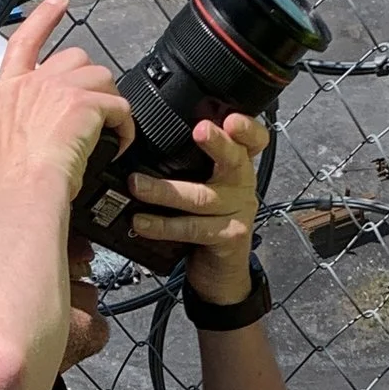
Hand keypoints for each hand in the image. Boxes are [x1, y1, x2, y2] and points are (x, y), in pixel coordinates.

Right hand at [0, 0, 133, 210]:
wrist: (20, 194)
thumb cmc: (4, 185)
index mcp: (6, 94)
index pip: (24, 41)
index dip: (44, 17)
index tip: (59, 0)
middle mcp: (32, 84)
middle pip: (75, 58)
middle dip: (89, 81)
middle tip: (95, 111)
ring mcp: (58, 90)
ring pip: (101, 77)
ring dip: (110, 102)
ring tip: (110, 130)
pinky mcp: (85, 104)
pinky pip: (119, 107)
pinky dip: (126, 126)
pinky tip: (121, 144)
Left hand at [126, 114, 264, 303]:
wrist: (219, 271)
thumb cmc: (205, 221)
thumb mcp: (201, 186)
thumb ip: (185, 162)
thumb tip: (138, 141)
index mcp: (236, 165)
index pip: (252, 139)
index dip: (246, 127)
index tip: (230, 118)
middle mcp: (241, 183)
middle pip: (235, 158)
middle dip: (218, 143)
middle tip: (200, 130)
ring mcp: (238, 211)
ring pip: (202, 196)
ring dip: (165, 191)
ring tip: (136, 185)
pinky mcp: (228, 237)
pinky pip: (194, 228)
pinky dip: (164, 226)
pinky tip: (142, 223)